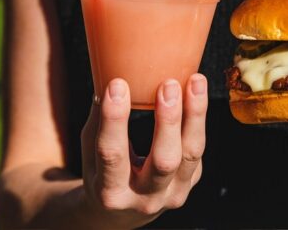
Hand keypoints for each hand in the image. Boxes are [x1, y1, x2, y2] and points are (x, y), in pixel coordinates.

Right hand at [80, 75, 207, 228]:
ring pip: (191, 153)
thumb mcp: (90, 152)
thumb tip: (108, 74)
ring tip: (195, 81)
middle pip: (164, 161)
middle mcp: (145, 199)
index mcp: (110, 193)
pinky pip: (197, 147)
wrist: (122, 213)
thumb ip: (99, 120)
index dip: (114, 120)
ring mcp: (173, 193)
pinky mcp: (191, 181)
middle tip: (168, 85)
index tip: (117, 85)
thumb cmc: (102, 171)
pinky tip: (197, 89)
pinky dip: (198, 117)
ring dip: (195, 114)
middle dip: (168, 121)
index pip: (112, 154)